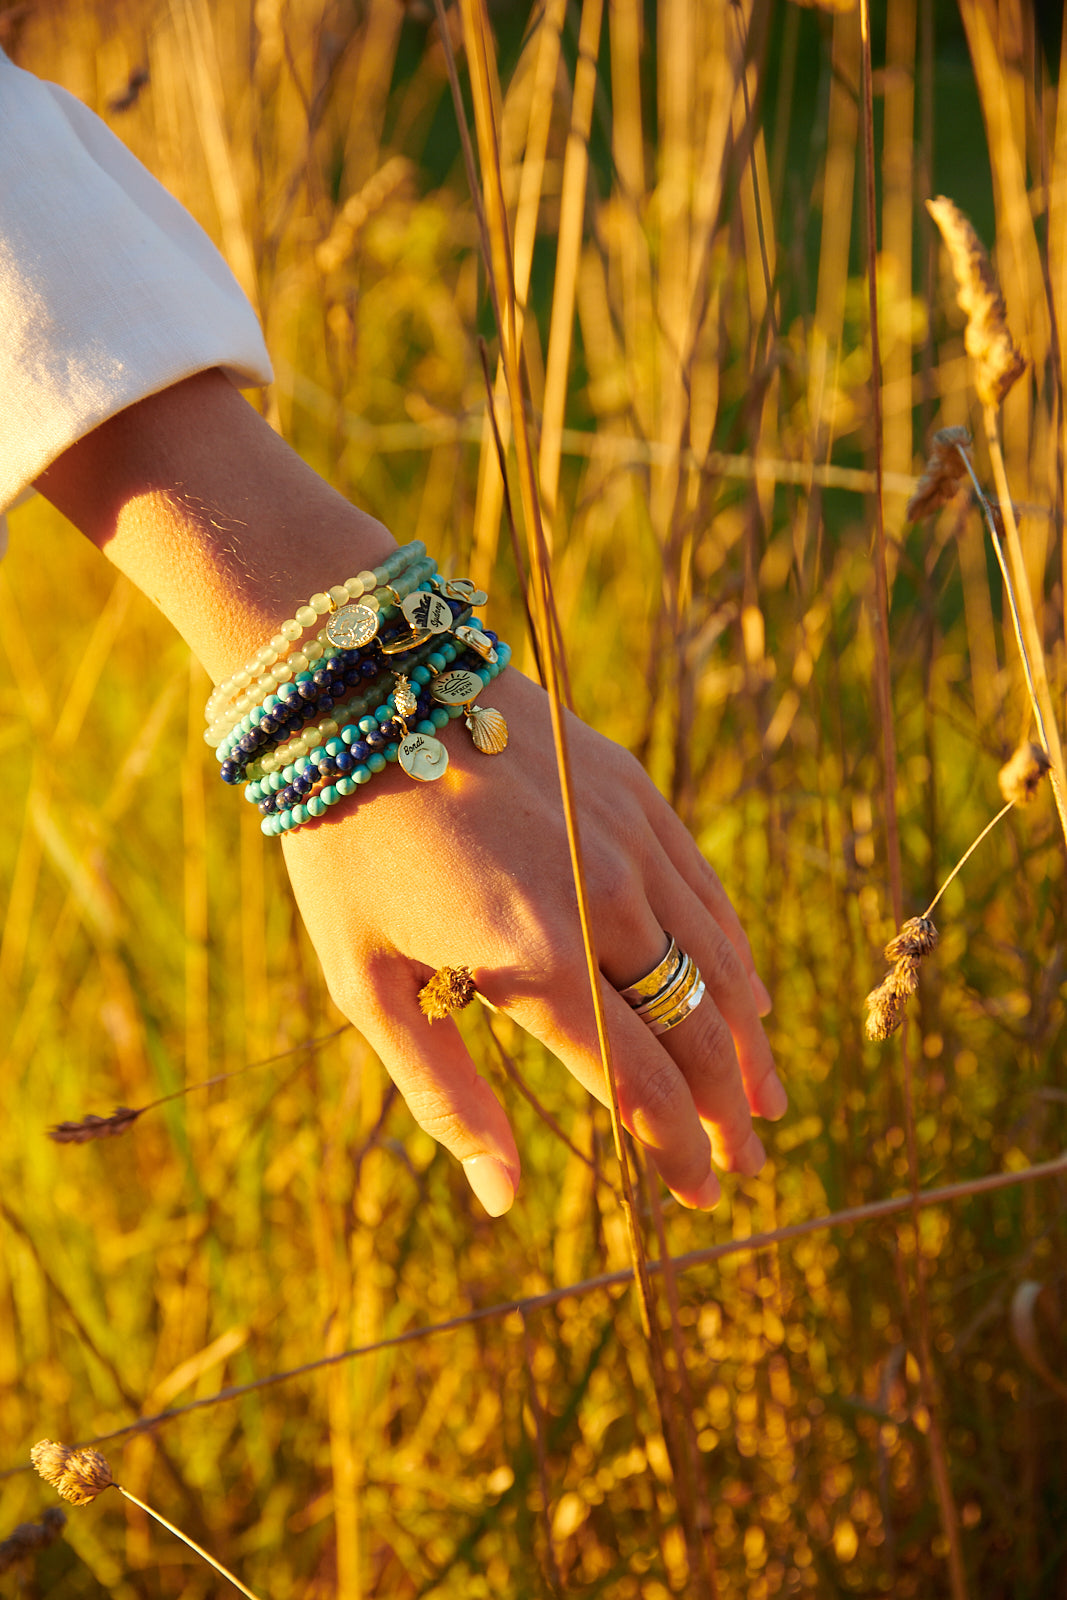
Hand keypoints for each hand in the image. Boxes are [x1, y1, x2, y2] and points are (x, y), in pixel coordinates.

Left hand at [281, 667, 785, 1215]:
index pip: (638, 1084)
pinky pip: (706, 893)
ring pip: (717, 963)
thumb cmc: (348, 844)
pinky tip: (746, 993)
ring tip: (765, 1098)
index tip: (701, 1195)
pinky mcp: (636, 796)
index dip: (678, 1150)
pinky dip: (732, 955)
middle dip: (726, 1111)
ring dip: (746, 1041)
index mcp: (535, 962)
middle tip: (746, 1165)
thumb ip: (443, 1091)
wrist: (365, 686)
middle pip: (695, 1031)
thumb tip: (503, 1197)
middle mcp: (603, 902)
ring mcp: (629, 843)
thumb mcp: (367, 982)